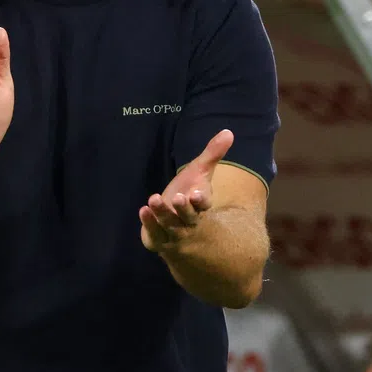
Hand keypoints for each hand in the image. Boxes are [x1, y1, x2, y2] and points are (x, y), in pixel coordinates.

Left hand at [140, 130, 233, 252]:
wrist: (174, 218)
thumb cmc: (188, 189)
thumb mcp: (200, 170)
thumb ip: (212, 153)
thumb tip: (228, 132)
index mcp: (200, 205)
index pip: (204, 204)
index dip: (201, 200)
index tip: (197, 193)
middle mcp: (189, 221)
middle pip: (188, 217)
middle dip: (184, 208)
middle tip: (179, 197)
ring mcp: (173, 232)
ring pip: (169, 224)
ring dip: (163, 213)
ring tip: (154, 199)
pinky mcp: (158, 239)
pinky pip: (154, 233)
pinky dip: (149, 223)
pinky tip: (143, 210)